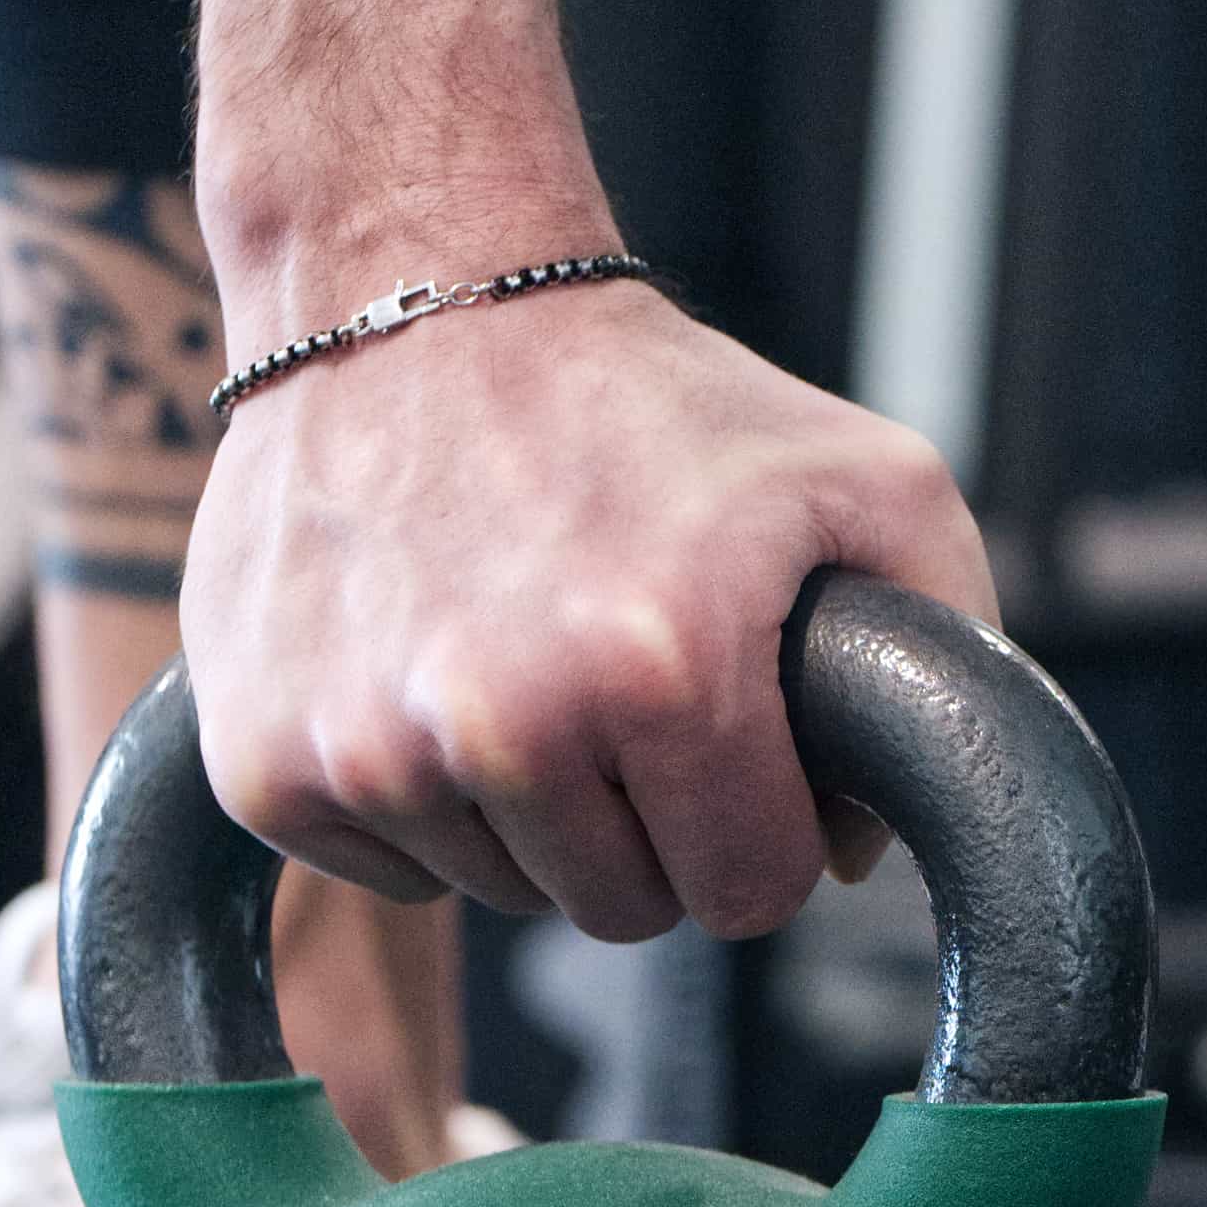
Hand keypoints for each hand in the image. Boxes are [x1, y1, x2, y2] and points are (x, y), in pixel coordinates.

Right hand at [179, 272, 995, 940]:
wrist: (411, 293)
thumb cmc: (643, 394)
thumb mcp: (862, 474)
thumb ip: (944, 643)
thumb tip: (872, 838)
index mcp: (662, 665)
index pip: (750, 892)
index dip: (764, 831)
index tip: (740, 756)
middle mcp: (504, 722)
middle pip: (626, 913)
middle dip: (651, 828)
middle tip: (630, 694)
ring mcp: (367, 749)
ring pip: (502, 898)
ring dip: (531, 812)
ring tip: (527, 659)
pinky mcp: (261, 762)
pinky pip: (387, 871)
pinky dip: (419, 799)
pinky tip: (430, 669)